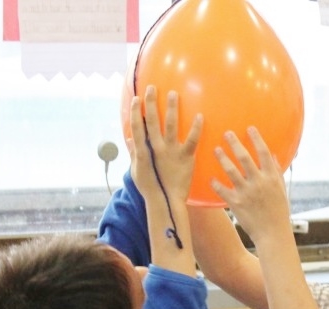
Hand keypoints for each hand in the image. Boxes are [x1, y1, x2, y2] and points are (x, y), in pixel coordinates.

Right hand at [127, 86, 201, 205]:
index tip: (137, 98)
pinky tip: (200, 116)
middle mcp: (156, 148)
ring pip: (170, 126)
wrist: (166, 201)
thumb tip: (128, 139)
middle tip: (152, 88)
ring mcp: (171, 152)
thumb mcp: (138, 170)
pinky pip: (192, 140)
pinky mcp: (186, 158)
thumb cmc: (152, 187)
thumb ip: (133, 152)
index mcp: (144, 151)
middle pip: (152, 122)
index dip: (137, 112)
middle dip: (151, 103)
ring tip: (173, 94)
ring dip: (171, 109)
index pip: (137, 127)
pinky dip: (196, 128)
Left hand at [210, 128, 291, 243]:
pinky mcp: (236, 203)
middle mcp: (259, 182)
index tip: (249, 128)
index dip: (256, 139)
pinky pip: (223, 190)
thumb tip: (274, 156)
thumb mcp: (282, 191)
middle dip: (234, 143)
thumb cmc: (279, 213)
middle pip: (244, 157)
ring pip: (230, 171)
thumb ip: (277, 172)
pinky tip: (211, 178)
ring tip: (216, 150)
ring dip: (222, 158)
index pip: (264, 153)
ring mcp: (247, 192)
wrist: (273, 234)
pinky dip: (216, 184)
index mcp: (271, 178)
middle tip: (226, 133)